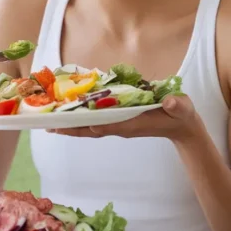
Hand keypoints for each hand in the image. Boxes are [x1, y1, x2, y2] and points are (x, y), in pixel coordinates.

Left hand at [48, 94, 202, 140]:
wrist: (183, 126)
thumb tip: (171, 102)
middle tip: (47, 126)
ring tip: (51, 122)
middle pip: (90, 129)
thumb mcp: (181, 108)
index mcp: (131, 123)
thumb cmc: (180, 115)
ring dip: (72, 125)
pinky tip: (71, 114)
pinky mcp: (120, 121)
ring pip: (90, 127)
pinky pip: (97, 121)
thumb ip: (177, 105)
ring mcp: (119, 124)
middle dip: (69, 128)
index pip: (103, 125)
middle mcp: (121, 126)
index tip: (66, 125)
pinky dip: (83, 119)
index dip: (84, 124)